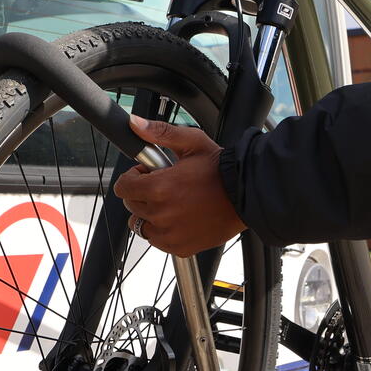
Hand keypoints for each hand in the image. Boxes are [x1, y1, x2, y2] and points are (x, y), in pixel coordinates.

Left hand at [112, 115, 243, 255]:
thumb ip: (160, 132)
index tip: (148, 174)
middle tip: (166, 186)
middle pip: (131, 205)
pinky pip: (157, 240)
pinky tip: (179, 217)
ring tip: (171, 203)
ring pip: (141, 225)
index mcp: (159, 188)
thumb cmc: (220, 169)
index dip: (134, 177)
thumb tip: (134, 123)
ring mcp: (170, 233)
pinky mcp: (180, 246)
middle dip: (142, 194)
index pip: (123, 187)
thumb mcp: (192, 142)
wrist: (246, 194)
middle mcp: (161, 214)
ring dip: (149, 214)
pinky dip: (163, 230)